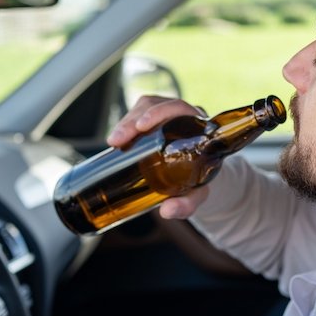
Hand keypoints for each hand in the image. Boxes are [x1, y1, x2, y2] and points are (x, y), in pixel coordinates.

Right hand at [107, 95, 209, 218]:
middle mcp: (182, 116)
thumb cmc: (201, 182)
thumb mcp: (198, 194)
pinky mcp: (152, 123)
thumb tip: (167, 211)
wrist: (199, 178)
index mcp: (198, 127)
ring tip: (114, 141)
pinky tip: (117, 142)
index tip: (142, 126)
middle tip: (117, 140)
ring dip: (126, 122)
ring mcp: (166, 117)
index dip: (159, 112)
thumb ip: (187, 204)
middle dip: (133, 119)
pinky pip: (137, 116)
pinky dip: (125, 126)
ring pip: (142, 108)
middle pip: (155, 105)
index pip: (178, 107)